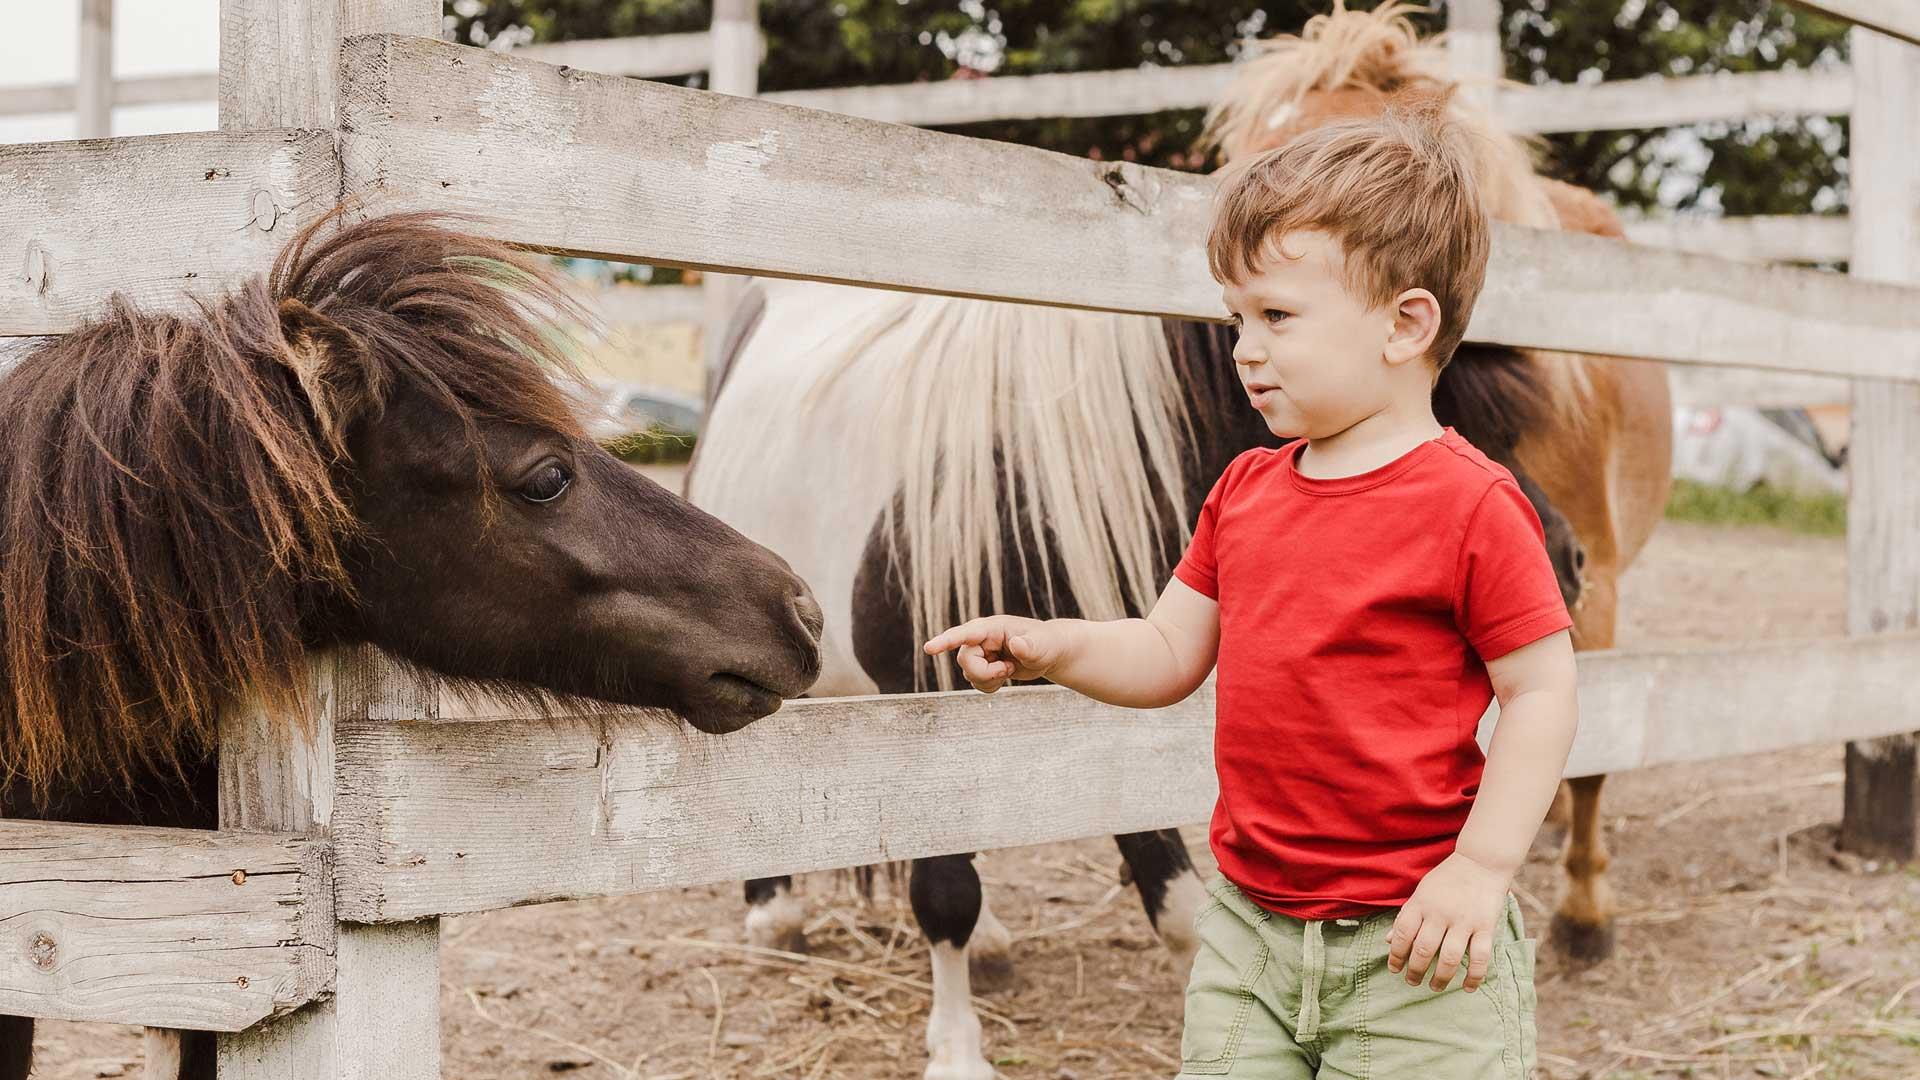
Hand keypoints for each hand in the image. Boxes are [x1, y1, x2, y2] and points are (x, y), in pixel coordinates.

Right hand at [922, 616, 1067, 692]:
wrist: (1049, 652)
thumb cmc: (1047, 643)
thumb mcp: (1042, 645)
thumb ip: (1029, 645)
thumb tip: (1015, 644)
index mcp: (992, 627)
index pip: (965, 634)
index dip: (946, 641)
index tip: (929, 648)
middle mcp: (980, 638)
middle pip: (965, 661)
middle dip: (985, 673)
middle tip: (1008, 670)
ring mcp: (979, 651)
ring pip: (968, 674)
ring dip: (989, 680)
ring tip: (1010, 669)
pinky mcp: (981, 664)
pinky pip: (974, 682)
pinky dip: (989, 685)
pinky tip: (1004, 676)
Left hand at [1386, 852, 1510, 992]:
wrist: (1481, 862)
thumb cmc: (1447, 879)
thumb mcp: (1421, 892)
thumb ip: (1407, 916)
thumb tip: (1389, 941)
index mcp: (1421, 903)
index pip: (1403, 934)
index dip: (1396, 955)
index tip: (1394, 969)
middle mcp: (1440, 913)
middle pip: (1423, 950)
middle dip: (1415, 971)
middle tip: (1412, 982)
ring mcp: (1464, 921)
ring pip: (1449, 958)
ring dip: (1440, 977)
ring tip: (1434, 987)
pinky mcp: (1486, 926)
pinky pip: (1480, 957)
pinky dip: (1474, 976)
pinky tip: (1467, 987)